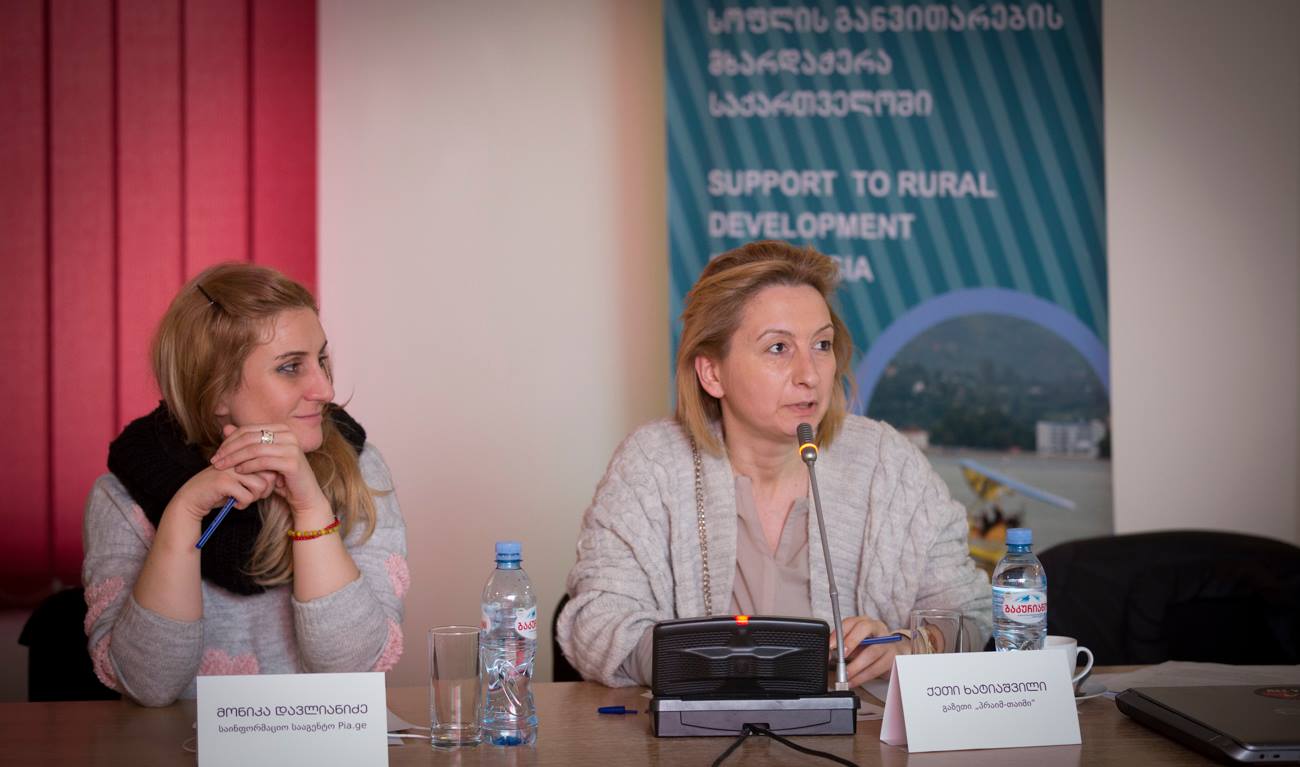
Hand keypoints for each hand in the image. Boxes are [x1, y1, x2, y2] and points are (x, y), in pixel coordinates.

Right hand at [168, 462, 276, 522]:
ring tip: (243, 499)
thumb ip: (258, 475)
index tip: (261, 490)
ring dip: (254, 497)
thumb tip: (280, 478)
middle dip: (265, 490)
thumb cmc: (220, 490)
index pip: (269, 464)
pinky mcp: (224, 482)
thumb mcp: (241, 480)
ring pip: (260, 485)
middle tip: (253, 496)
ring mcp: (230, 469)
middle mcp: (237, 459)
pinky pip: (247, 496)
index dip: (270, 480)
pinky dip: (243, 504)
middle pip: (268, 474)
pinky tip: (235, 504)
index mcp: (242, 455)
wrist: (192, 499)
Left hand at [209, 424, 326, 515]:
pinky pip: (263, 461)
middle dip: (229, 449)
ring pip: (254, 449)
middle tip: (215, 460)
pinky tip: (238, 471)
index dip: (230, 440)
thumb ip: (246, 443)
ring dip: (234, 458)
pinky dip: (248, 466)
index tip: (217, 453)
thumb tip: (226, 428)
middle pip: (250, 438)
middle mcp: (289, 434)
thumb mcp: (262, 457)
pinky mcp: (292, 462)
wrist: (304, 494)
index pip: (249, 429)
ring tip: (222, 467)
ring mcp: (292, 447)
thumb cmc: (282, 476)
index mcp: (282, 429)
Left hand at [830, 614, 907, 686]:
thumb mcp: (856, 642)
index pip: (851, 622)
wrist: (891, 653)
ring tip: (845, 675)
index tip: (831, 645)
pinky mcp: (892, 658)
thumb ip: (842, 645)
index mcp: (865, 621)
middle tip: (840, 656)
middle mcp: (877, 628)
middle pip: (864, 629)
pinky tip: (853, 681)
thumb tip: (830, 653)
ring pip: (872, 652)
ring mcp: (887, 642)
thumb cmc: (869, 646)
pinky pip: (877, 668)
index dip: (840, 633)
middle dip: (851, 642)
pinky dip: (862, 677)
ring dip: (856, 666)